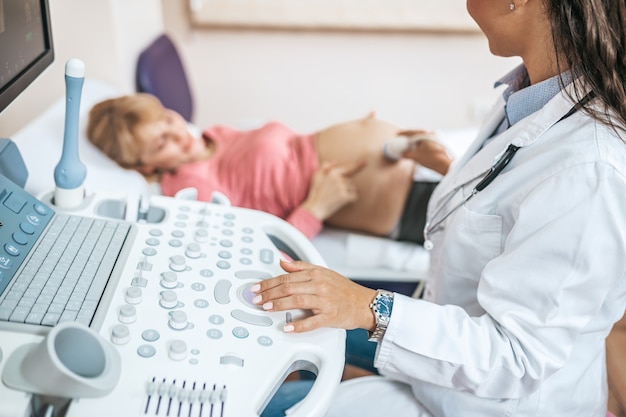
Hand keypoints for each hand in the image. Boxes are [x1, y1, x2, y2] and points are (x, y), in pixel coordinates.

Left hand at [252, 259, 376, 332]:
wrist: (364, 303)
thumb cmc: (343, 289)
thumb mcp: (323, 272)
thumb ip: (301, 267)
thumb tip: (282, 262)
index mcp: (316, 274)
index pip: (287, 276)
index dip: (269, 282)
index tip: (257, 287)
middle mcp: (319, 285)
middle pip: (289, 287)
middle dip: (269, 293)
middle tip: (256, 299)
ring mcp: (325, 301)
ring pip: (297, 301)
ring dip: (279, 305)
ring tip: (266, 308)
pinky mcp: (330, 316)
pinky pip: (312, 321)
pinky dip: (299, 324)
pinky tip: (288, 326)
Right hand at [301, 160, 365, 220]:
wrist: (315, 208)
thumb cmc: (316, 193)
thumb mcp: (316, 178)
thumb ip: (324, 168)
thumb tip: (335, 161)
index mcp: (332, 173)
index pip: (347, 168)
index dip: (357, 165)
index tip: (365, 162)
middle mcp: (337, 179)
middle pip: (351, 182)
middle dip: (346, 188)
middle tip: (334, 194)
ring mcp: (341, 187)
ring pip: (353, 189)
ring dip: (348, 194)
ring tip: (336, 198)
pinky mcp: (344, 196)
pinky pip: (354, 197)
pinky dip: (350, 200)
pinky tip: (341, 202)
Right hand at [397, 130, 451, 174]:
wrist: (445, 165)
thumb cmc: (432, 159)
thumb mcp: (415, 156)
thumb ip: (406, 153)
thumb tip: (402, 153)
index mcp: (425, 134)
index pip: (411, 132)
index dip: (403, 133)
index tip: (397, 134)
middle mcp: (431, 134)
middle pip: (417, 135)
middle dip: (409, 138)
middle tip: (402, 140)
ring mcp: (436, 138)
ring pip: (422, 139)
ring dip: (415, 142)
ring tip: (409, 146)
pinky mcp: (439, 144)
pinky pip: (426, 142)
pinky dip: (421, 145)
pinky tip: (418, 149)